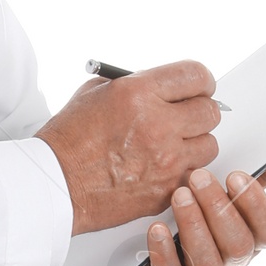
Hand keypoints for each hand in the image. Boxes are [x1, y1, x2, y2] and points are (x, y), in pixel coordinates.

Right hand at [36, 62, 220, 233]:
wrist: (56, 184)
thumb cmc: (69, 142)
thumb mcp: (96, 93)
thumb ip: (136, 85)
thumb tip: (164, 86)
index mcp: (139, 93)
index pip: (197, 76)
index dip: (202, 82)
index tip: (199, 88)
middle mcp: (157, 125)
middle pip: (210, 112)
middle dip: (198, 113)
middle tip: (185, 118)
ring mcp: (165, 161)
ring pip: (209, 146)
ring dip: (194, 145)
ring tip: (170, 147)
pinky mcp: (166, 189)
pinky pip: (194, 175)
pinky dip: (182, 173)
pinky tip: (161, 169)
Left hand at [132, 142, 265, 265]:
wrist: (167, 249)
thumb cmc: (209, 216)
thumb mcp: (235, 194)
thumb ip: (265, 174)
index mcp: (254, 239)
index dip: (257, 205)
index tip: (236, 175)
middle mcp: (234, 263)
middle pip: (238, 245)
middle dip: (219, 209)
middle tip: (198, 176)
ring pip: (208, 264)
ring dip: (194, 227)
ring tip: (179, 195)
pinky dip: (164, 255)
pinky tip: (157, 228)